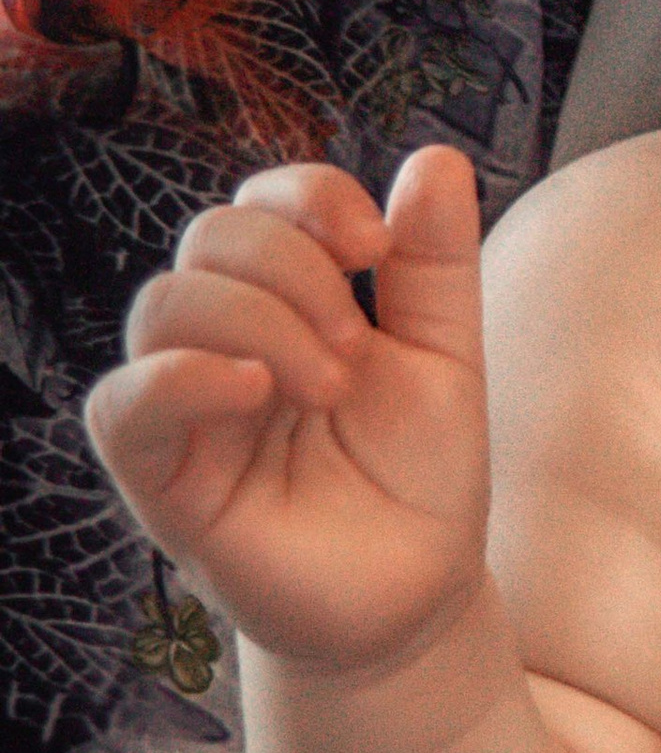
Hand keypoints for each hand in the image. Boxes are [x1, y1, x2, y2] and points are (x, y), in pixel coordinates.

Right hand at [84, 148, 489, 670]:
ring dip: (260, 321)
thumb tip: (434, 159)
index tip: (378, 248)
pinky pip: (121, 405)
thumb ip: (436, 263)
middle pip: (211, 237)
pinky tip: (254, 389)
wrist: (415, 593)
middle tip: (360, 352)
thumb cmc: (419, 476)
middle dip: (297, 271)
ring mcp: (186, 406)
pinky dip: (180, 377)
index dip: (313, 199)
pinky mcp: (160, 478)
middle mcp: (223, 340)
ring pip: (166, 303)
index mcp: (285, 301)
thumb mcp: (447, 356)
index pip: (260, 202)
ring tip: (329, 385)